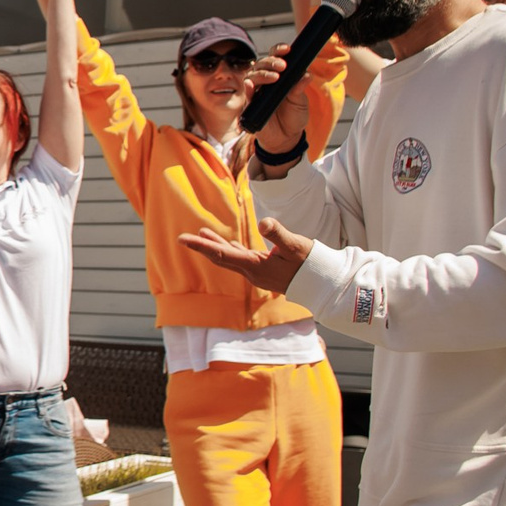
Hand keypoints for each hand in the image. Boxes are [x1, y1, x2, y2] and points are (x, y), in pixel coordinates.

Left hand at [179, 216, 314, 295]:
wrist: (323, 283)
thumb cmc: (310, 263)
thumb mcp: (295, 245)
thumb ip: (278, 234)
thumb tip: (263, 222)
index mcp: (255, 266)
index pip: (222, 254)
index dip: (201, 245)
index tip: (182, 239)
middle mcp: (252, 272)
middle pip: (221, 258)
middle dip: (202, 247)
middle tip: (183, 238)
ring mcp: (257, 273)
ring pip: (231, 258)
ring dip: (215, 246)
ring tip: (201, 233)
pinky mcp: (264, 271)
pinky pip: (242, 260)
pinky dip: (232, 250)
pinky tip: (229, 245)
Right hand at [250, 41, 308, 152]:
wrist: (287, 139)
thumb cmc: (294, 117)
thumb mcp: (301, 102)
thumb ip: (300, 88)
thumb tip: (307, 74)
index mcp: (279, 76)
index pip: (276, 58)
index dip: (279, 51)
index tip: (287, 49)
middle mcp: (266, 82)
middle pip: (262, 64)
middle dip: (271, 62)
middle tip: (282, 66)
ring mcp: (257, 93)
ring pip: (253, 76)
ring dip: (262, 74)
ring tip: (274, 77)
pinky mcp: (251, 105)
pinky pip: (247, 94)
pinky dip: (248, 89)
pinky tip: (251, 85)